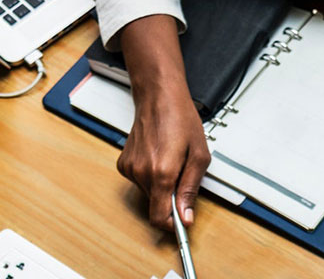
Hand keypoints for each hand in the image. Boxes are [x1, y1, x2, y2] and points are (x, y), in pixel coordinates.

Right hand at [115, 15, 210, 229]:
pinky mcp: (124, 163)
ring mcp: (130, 168)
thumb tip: (186, 215)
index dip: (171, 225)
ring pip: (148, 193)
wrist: (158, 97)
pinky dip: (151, 175)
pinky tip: (158, 156)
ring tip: (172, 160)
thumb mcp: (199, 155)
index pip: (159, 217)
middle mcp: (141, 173)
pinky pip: (140, 181)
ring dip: (162, 185)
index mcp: (161, 173)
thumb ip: (190, 189)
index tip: (181, 224)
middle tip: (183, 175)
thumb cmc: (180, 119)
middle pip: (156, 205)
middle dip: (171, 198)